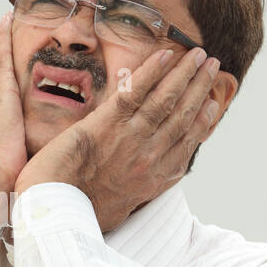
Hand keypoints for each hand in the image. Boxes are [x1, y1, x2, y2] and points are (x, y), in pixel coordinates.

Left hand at [14, 47, 221, 232]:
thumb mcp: (117, 212)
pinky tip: (165, 55)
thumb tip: (138, 189)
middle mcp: (148, 157)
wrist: (54, 208)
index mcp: (153, 180)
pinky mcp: (106, 122)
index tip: (212, 104)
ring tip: (198, 54)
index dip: (203, 121)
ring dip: (185, 74)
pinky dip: (152, 71)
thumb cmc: (79, 212)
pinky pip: (135, 91)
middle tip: (212, 67)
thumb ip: (133, 195)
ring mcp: (129, 138)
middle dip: (200, 88)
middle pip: (183, 116)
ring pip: (165, 100)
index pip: (186, 144)